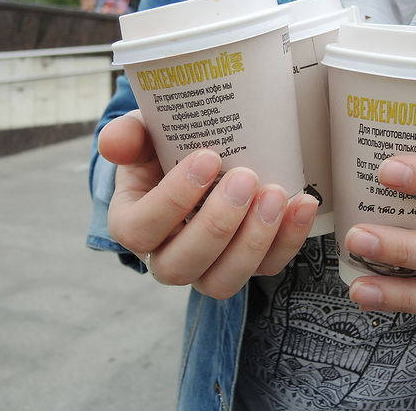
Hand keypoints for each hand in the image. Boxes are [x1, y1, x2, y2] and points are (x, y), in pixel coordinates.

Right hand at [98, 110, 318, 298]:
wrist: (198, 159)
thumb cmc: (165, 148)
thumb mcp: (144, 134)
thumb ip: (128, 134)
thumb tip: (113, 143)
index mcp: (133, 224)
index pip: (140, 229)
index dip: (172, 199)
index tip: (207, 157)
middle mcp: (165, 256)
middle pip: (181, 266)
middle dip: (217, 225)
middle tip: (245, 177)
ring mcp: (207, 267)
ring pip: (222, 281)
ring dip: (253, 241)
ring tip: (275, 194)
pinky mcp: (246, 266)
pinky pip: (267, 268)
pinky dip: (289, 239)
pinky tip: (303, 203)